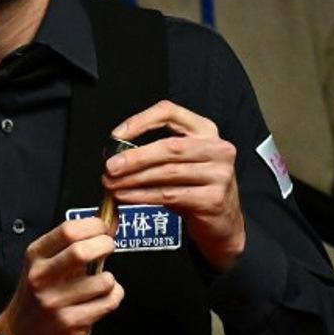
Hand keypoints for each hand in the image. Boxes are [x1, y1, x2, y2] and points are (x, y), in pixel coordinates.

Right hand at [0, 217, 121, 334]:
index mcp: (34, 257)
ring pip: (103, 280)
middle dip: (106, 245)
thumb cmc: (34, 299)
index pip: (68, 230)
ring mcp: (55, 302)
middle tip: (109, 248)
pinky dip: (114, 297)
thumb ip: (70, 247)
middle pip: (83, 251)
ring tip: (103, 282)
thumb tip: (108, 224)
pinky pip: (108, 303)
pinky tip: (103, 298)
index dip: (93, 226)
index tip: (103, 229)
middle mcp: (41, 278)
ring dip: (110, 279)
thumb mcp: (40, 266)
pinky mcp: (70, 324)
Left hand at [104, 101, 244, 272]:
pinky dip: (142, 196)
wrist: (223, 221)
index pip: (169, 113)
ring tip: (112, 184)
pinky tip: (126, 197)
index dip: (140, 121)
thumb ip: (155, 154)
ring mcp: (219, 174)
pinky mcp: (213, 199)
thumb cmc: (195, 188)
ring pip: (167, 172)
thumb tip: (116, 156)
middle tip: (110, 167)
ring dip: (134, 179)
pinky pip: (169, 195)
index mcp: (205, 130)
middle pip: (169, 146)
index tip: (117, 136)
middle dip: (135, 157)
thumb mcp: (181, 163)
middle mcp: (217, 148)